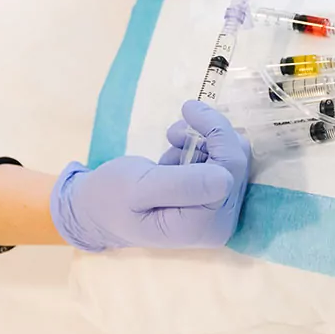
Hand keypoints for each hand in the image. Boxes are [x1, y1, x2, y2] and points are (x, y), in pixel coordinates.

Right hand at [50, 100, 250, 250]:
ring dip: (202, 142)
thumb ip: (181, 185)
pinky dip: (200, 150)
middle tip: (174, 129)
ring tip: (171, 142)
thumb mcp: (139, 188)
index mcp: (201, 226)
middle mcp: (219, 223)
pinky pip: (221, 162)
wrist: (98, 209)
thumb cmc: (112, 198)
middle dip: (208, 136)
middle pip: (236, 163)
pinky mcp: (214, 199)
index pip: (229, 170)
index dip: (215, 133)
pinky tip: (175, 155)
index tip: (188, 108)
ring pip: (231, 158)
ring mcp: (219, 212)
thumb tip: (226, 178)